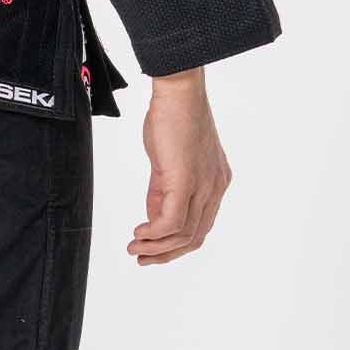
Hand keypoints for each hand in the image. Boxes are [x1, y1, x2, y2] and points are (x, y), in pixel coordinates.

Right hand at [131, 69, 231, 266]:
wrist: (178, 92)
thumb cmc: (172, 118)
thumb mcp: (169, 162)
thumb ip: (163, 191)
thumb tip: (153, 218)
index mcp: (216, 183)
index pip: (200, 226)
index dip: (176, 245)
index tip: (151, 250)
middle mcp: (216, 188)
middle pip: (195, 237)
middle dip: (166, 254)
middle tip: (141, 258)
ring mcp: (203, 186)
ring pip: (183, 234)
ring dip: (156, 247)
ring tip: (134, 247)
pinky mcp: (185, 181)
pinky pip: (172, 221)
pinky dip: (154, 233)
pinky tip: (139, 232)